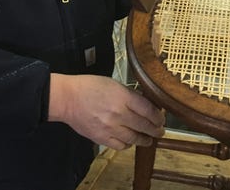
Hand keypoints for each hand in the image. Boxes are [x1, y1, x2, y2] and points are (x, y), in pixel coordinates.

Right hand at [48, 73, 164, 149]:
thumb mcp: (113, 83)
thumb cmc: (89, 86)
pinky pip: (120, 145)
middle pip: (144, 126)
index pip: (148, 110)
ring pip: (134, 138)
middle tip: (160, 130)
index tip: (162, 118)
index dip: (158, 116)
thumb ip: (129, 94)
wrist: (68, 98)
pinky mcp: (101, 137)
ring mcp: (110, 128)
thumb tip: (145, 104)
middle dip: (155, 129)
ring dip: (144, 139)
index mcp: (122, 97)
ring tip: (149, 139)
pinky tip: (131, 141)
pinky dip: (128, 144)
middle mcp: (118, 114)